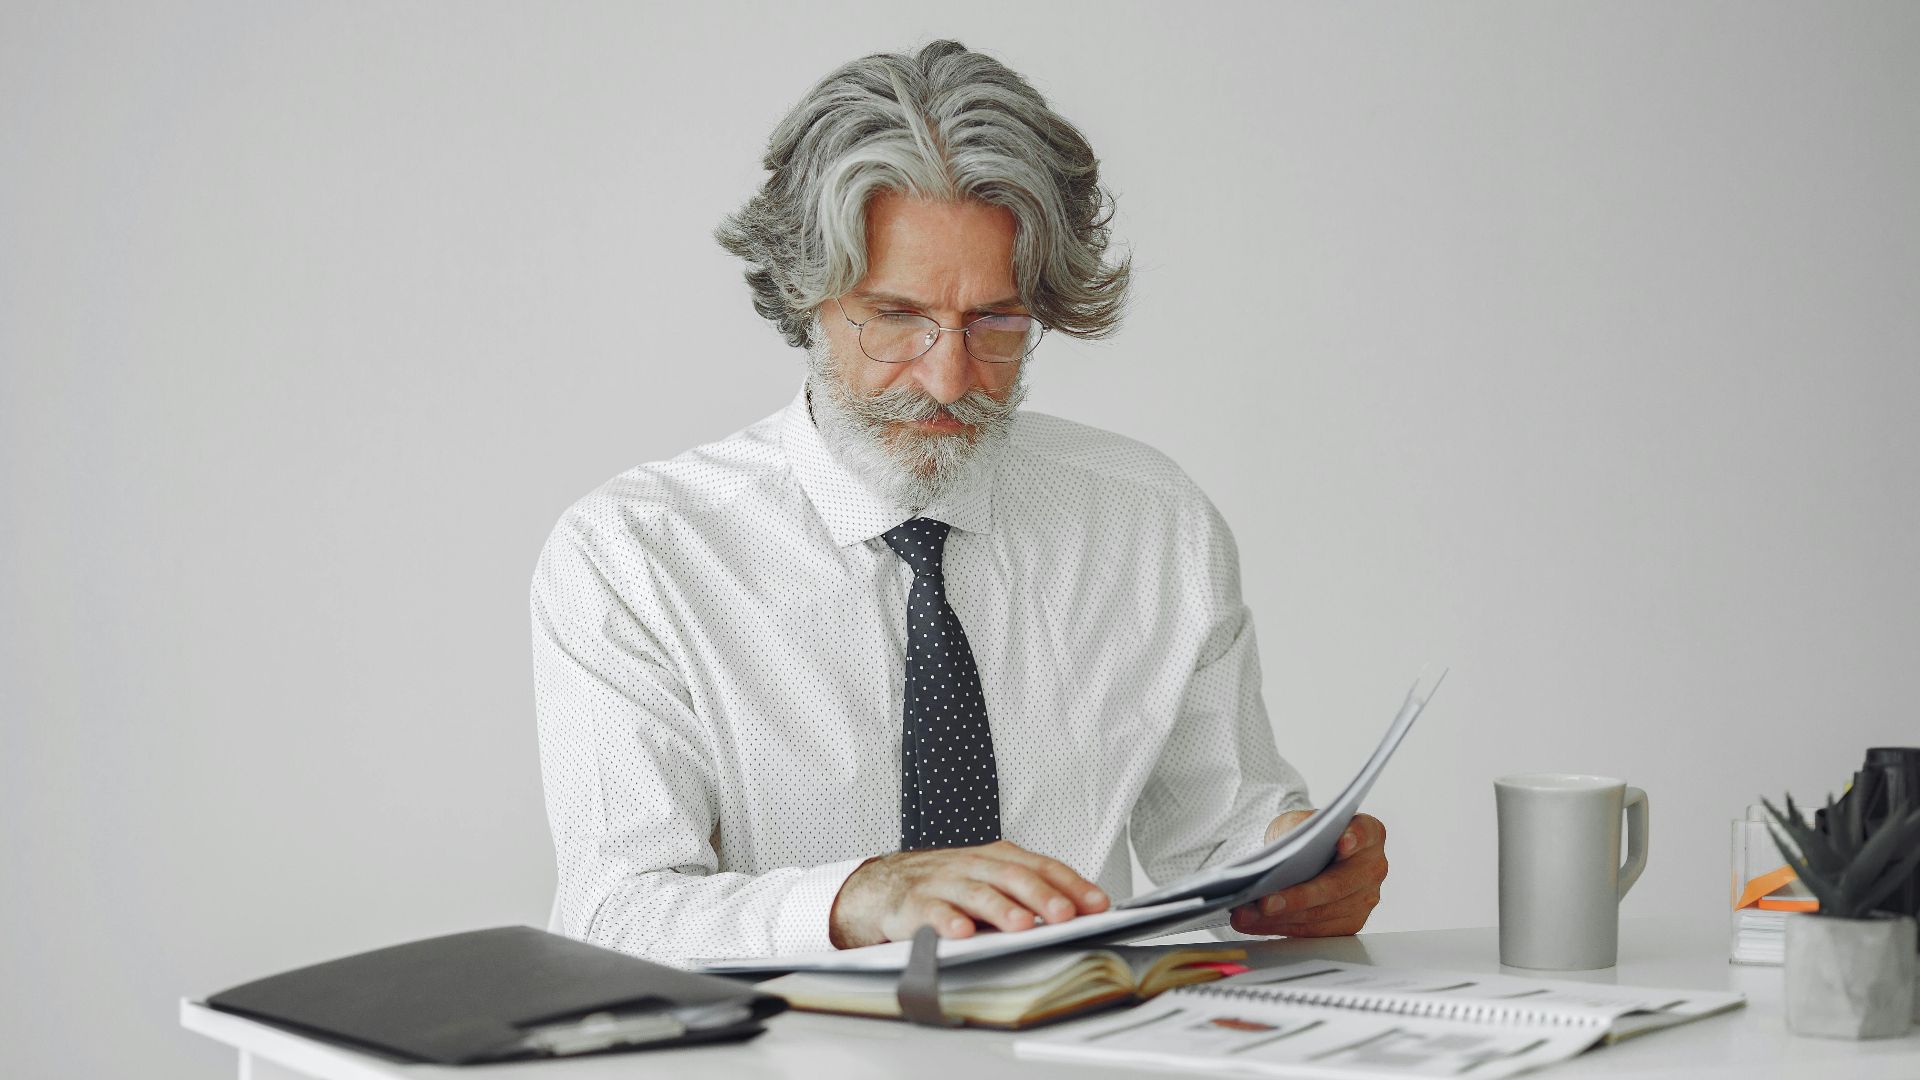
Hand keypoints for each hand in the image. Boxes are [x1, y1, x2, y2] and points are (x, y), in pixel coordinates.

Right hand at [828, 840, 1110, 948]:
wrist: (882, 886)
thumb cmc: (945, 886)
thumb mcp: (987, 882)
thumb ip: (1024, 894)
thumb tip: (1076, 914)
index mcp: (995, 859)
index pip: (1041, 866)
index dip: (1071, 884)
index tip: (1097, 904)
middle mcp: (972, 865)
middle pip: (1012, 876)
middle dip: (1042, 895)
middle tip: (1065, 915)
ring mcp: (942, 883)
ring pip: (976, 892)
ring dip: (1001, 909)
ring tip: (1023, 925)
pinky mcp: (913, 904)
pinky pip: (932, 912)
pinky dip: (947, 921)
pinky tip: (962, 933)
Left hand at [1229, 810, 1386, 936]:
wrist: (1306, 856)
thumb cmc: (1304, 836)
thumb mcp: (1295, 822)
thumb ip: (1294, 830)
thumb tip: (1279, 852)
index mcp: (1369, 833)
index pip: (1365, 833)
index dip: (1355, 838)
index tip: (1341, 842)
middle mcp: (1372, 868)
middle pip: (1336, 885)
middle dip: (1298, 897)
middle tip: (1264, 902)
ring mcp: (1364, 899)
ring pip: (1321, 914)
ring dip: (1281, 918)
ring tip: (1246, 915)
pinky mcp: (1349, 924)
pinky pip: (1313, 931)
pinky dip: (1279, 928)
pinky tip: (1254, 923)